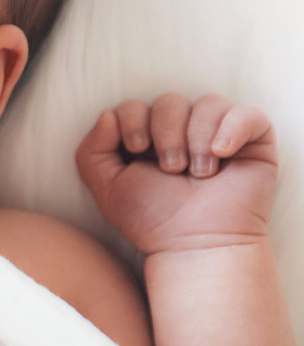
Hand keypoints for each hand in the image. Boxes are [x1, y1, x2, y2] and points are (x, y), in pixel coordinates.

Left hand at [75, 93, 276, 255]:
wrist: (195, 246)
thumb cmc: (152, 219)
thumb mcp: (107, 187)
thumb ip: (92, 149)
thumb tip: (107, 113)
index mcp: (147, 136)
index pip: (135, 104)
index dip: (132, 119)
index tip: (136, 149)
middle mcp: (183, 131)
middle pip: (170, 100)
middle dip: (165, 132)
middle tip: (171, 169)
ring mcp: (219, 134)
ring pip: (208, 102)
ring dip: (196, 137)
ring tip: (197, 174)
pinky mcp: (253, 143)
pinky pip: (248, 114)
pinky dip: (232, 127)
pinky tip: (221, 153)